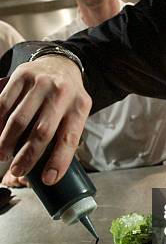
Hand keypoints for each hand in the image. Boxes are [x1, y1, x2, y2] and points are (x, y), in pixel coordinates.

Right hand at [0, 57, 91, 184]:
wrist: (60, 63)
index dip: (59, 161)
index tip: (48, 179)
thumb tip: (52, 170)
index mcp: (79, 107)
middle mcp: (61, 93)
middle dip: (28, 156)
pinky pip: (4, 103)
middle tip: (17, 171)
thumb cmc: (68, 97)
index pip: (69, 139)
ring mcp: (41, 83)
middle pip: (42, 131)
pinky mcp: (21, 75)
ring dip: (7, 141)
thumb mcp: (78, 112)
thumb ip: (67, 134)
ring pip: (19, 119)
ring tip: (2, 155)